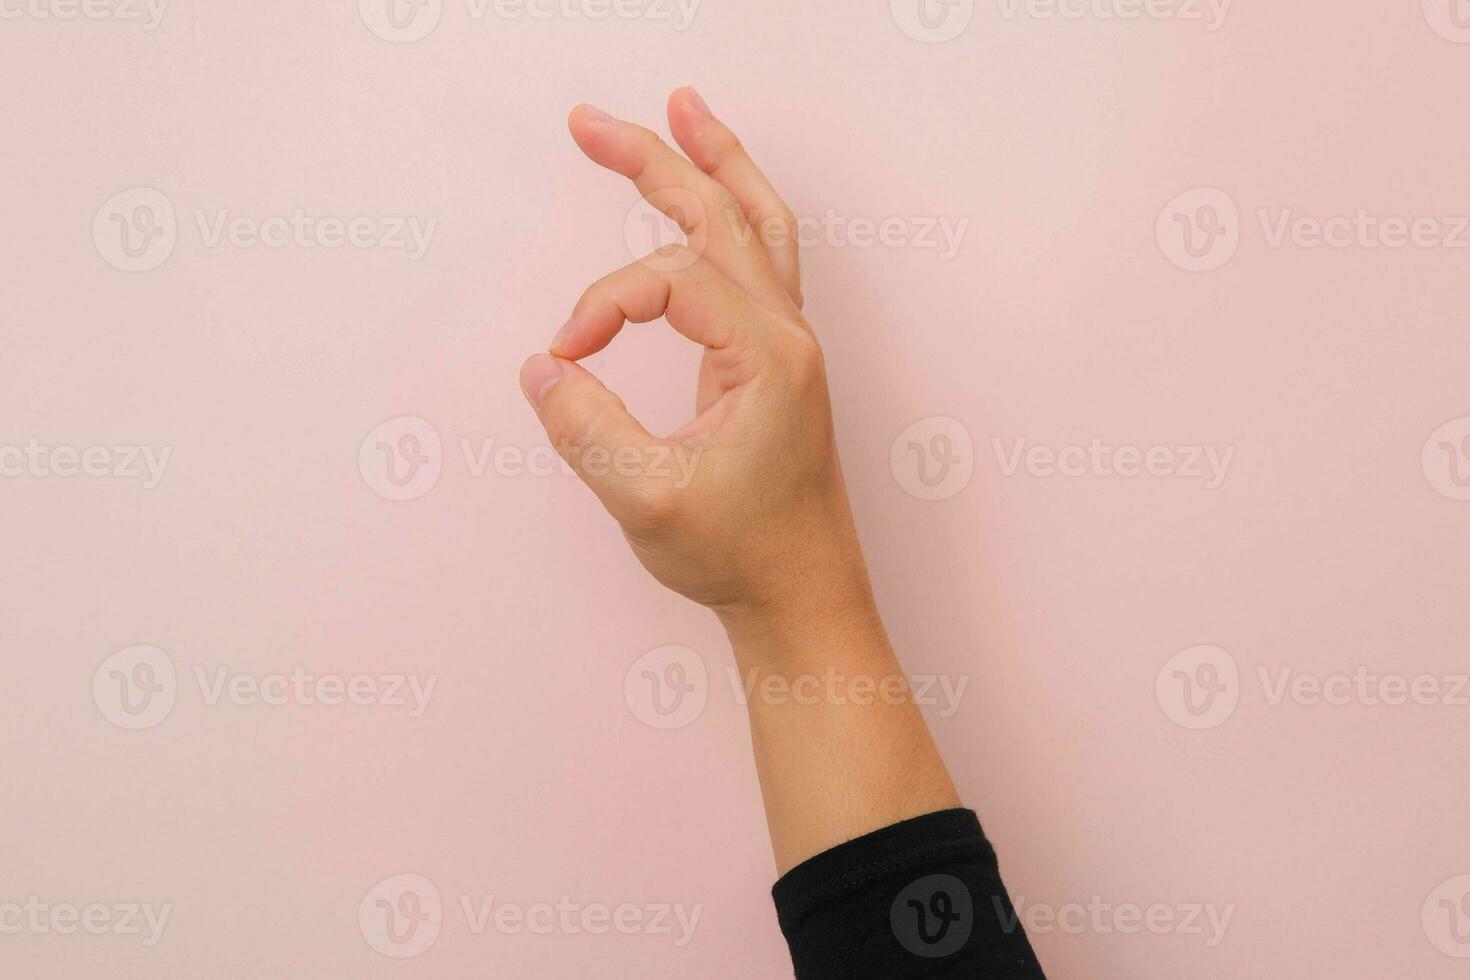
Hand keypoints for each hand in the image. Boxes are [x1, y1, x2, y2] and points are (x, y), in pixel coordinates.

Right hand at [520, 88, 875, 627]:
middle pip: (722, 213)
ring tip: (680, 113)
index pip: (668, 281)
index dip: (601, 308)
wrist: (802, 596)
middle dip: (654, 160)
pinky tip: (707, 200)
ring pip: (754, 226)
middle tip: (588, 121)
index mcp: (768, 356)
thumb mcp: (646, 501)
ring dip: (712, 166)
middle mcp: (787, 335)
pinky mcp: (774, 361)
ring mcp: (786, 344)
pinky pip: (758, 262)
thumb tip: (542, 369)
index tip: (565, 358)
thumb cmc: (741, 556)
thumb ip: (587, 429)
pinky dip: (730, 216)